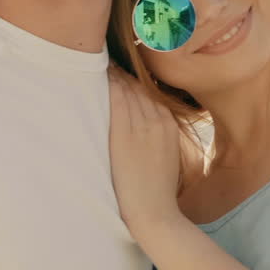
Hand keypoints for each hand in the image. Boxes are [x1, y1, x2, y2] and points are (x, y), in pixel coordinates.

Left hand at [108, 68, 182, 239]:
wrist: (155, 212)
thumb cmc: (158, 190)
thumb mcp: (168, 155)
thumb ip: (159, 136)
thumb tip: (146, 127)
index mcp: (170, 124)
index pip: (151, 92)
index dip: (135, 79)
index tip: (122, 69)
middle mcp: (158, 120)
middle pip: (139, 87)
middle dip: (125, 72)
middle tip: (108, 56)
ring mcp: (142, 126)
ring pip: (128, 90)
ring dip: (115, 75)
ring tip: (101, 61)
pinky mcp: (124, 135)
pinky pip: (117, 101)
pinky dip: (109, 86)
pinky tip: (99, 75)